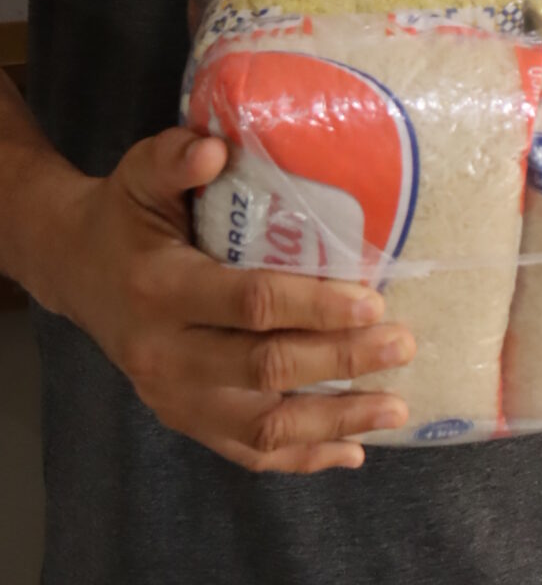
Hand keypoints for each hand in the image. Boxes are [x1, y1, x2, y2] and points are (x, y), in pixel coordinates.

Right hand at [51, 127, 415, 470]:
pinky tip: (352, 450)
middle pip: (264, 371)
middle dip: (340, 362)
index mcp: (161, 288)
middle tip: (402, 344)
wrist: (75, 269)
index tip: (373, 302)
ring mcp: (172, 398)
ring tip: (395, 405)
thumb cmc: (124, 215)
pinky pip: (246, 452)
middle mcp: (164, 354)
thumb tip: (216, 147)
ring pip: (262, 427)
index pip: (248, 305)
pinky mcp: (182, 420)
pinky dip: (302, 456)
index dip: (313, 306)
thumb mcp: (140, 174)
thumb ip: (175, 158)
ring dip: (334, 422)